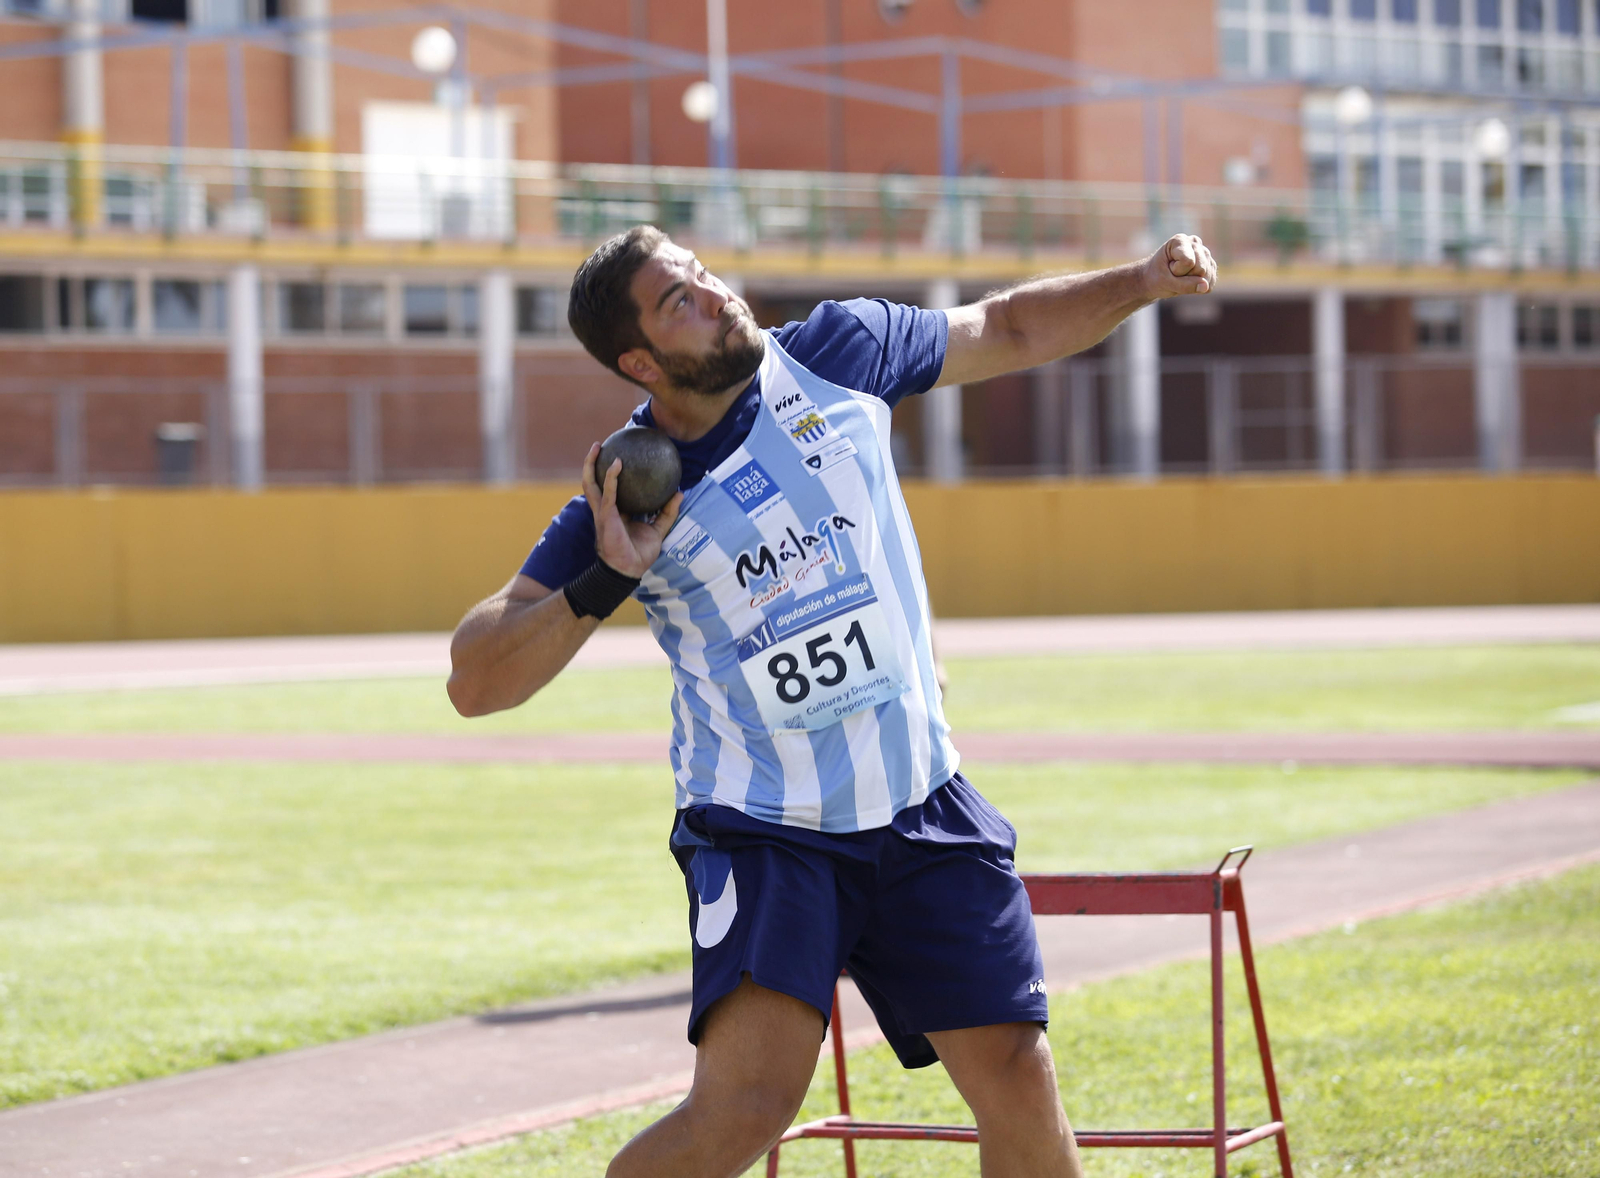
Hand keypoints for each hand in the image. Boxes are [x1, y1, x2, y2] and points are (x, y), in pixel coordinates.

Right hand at [580, 442, 683, 578]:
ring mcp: (602, 512)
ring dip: (591, 465)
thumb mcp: (657, 529)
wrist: (629, 570)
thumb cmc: (639, 553)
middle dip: (591, 463)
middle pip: (593, 482)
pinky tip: (617, 464)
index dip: (609, 474)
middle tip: (599, 445)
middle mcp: (605, 509)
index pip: (609, 489)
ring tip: (597, 447)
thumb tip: (680, 493)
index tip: (616, 456)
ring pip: (590, 483)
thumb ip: (667, 512)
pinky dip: (611, 478)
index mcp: (614, 512)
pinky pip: (608, 493)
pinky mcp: (606, 516)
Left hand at [1144, 233, 1216, 298]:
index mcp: (1180, 240)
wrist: (1155, 279)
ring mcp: (1205, 253)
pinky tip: (1189, 281)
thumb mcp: (1165, 283)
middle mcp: (1195, 243)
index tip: (1167, 267)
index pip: (1189, 262)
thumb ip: (1185, 286)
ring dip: (1192, 283)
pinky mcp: (1210, 265)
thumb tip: (1206, 287)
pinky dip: (1198, 288)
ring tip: (1180, 276)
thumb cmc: (1156, 277)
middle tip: (1173, 274)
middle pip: (1200, 269)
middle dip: (1185, 277)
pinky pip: (1210, 284)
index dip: (1177, 271)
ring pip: (1207, 276)